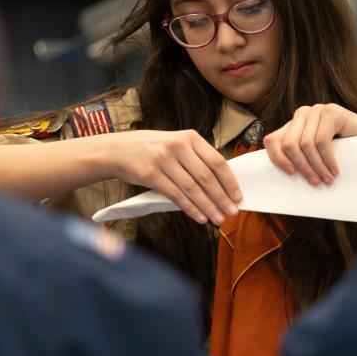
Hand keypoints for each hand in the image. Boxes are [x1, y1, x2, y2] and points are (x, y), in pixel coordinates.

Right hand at [106, 130, 241, 224]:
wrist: (117, 150)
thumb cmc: (151, 149)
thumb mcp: (176, 143)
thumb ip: (196, 158)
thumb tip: (222, 183)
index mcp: (189, 137)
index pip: (217, 161)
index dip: (230, 181)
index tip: (238, 196)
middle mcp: (178, 146)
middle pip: (207, 177)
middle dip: (222, 198)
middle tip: (232, 212)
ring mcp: (164, 160)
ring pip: (192, 188)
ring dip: (208, 206)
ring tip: (218, 218)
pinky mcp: (151, 175)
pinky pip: (176, 195)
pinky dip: (190, 208)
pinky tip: (199, 217)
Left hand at [264, 104, 356, 184]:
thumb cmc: (345, 153)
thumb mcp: (317, 157)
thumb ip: (301, 159)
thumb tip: (283, 180)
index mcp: (293, 126)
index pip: (272, 140)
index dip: (277, 159)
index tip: (290, 174)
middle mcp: (302, 115)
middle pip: (288, 144)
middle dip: (301, 167)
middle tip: (315, 182)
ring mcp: (317, 111)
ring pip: (305, 144)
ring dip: (316, 166)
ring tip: (327, 180)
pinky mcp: (332, 112)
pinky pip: (321, 141)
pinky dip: (327, 160)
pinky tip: (334, 170)